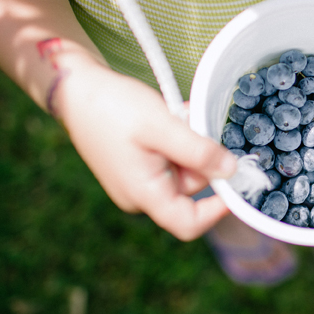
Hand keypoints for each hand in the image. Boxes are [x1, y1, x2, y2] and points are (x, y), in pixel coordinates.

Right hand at [55, 61, 236, 239]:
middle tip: (194, 122)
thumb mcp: (162, 126)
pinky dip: (176, 140)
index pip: (189, 223)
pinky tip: (170, 116)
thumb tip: (232, 171)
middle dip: (201, 157)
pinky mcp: (134, 167)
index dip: (219, 208)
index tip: (239, 181)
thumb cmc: (113, 107)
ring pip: (181, 170)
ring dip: (189, 144)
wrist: (74, 89)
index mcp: (143, 194)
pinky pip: (167, 159)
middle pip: (190, 189)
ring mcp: (135, 182)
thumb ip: (199, 151)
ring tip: (178, 114)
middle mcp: (139, 195)